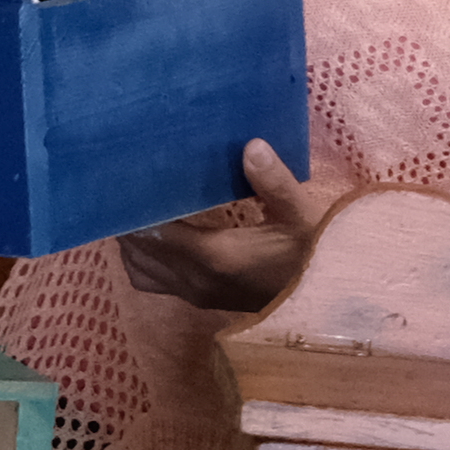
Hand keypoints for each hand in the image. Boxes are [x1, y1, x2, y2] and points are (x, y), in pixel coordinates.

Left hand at [116, 140, 345, 308]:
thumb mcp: (302, 216)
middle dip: (128, 218)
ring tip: (133, 205)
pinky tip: (152, 235)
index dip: (137, 206)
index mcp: (216, 256)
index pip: (156, 231)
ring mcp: (195, 294)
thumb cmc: (314, 257)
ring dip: (132, 240)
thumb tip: (250, 145)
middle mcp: (196, 279)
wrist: (325, 304)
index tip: (128, 174)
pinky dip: (141, 259)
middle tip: (124, 181)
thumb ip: (274, 182)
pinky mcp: (198, 299)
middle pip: (139, 248)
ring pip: (139, 267)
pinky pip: (151, 280)